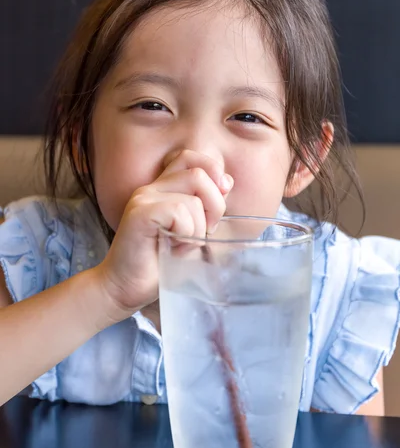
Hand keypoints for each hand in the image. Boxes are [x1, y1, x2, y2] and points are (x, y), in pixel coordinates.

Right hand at [96, 150, 233, 319]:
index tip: (218, 201)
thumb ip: (207, 206)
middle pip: (199, 174)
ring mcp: (143, 199)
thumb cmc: (159, 264)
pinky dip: (186, 235)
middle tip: (205, 232)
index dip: (212, 173)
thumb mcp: (192, 232)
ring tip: (181, 246)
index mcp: (162, 189)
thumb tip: (226, 183)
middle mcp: (151, 188)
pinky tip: (172, 249)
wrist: (126, 288)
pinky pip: (180, 213)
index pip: (191, 158)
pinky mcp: (140, 213)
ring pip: (193, 199)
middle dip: (215, 206)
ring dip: (198, 229)